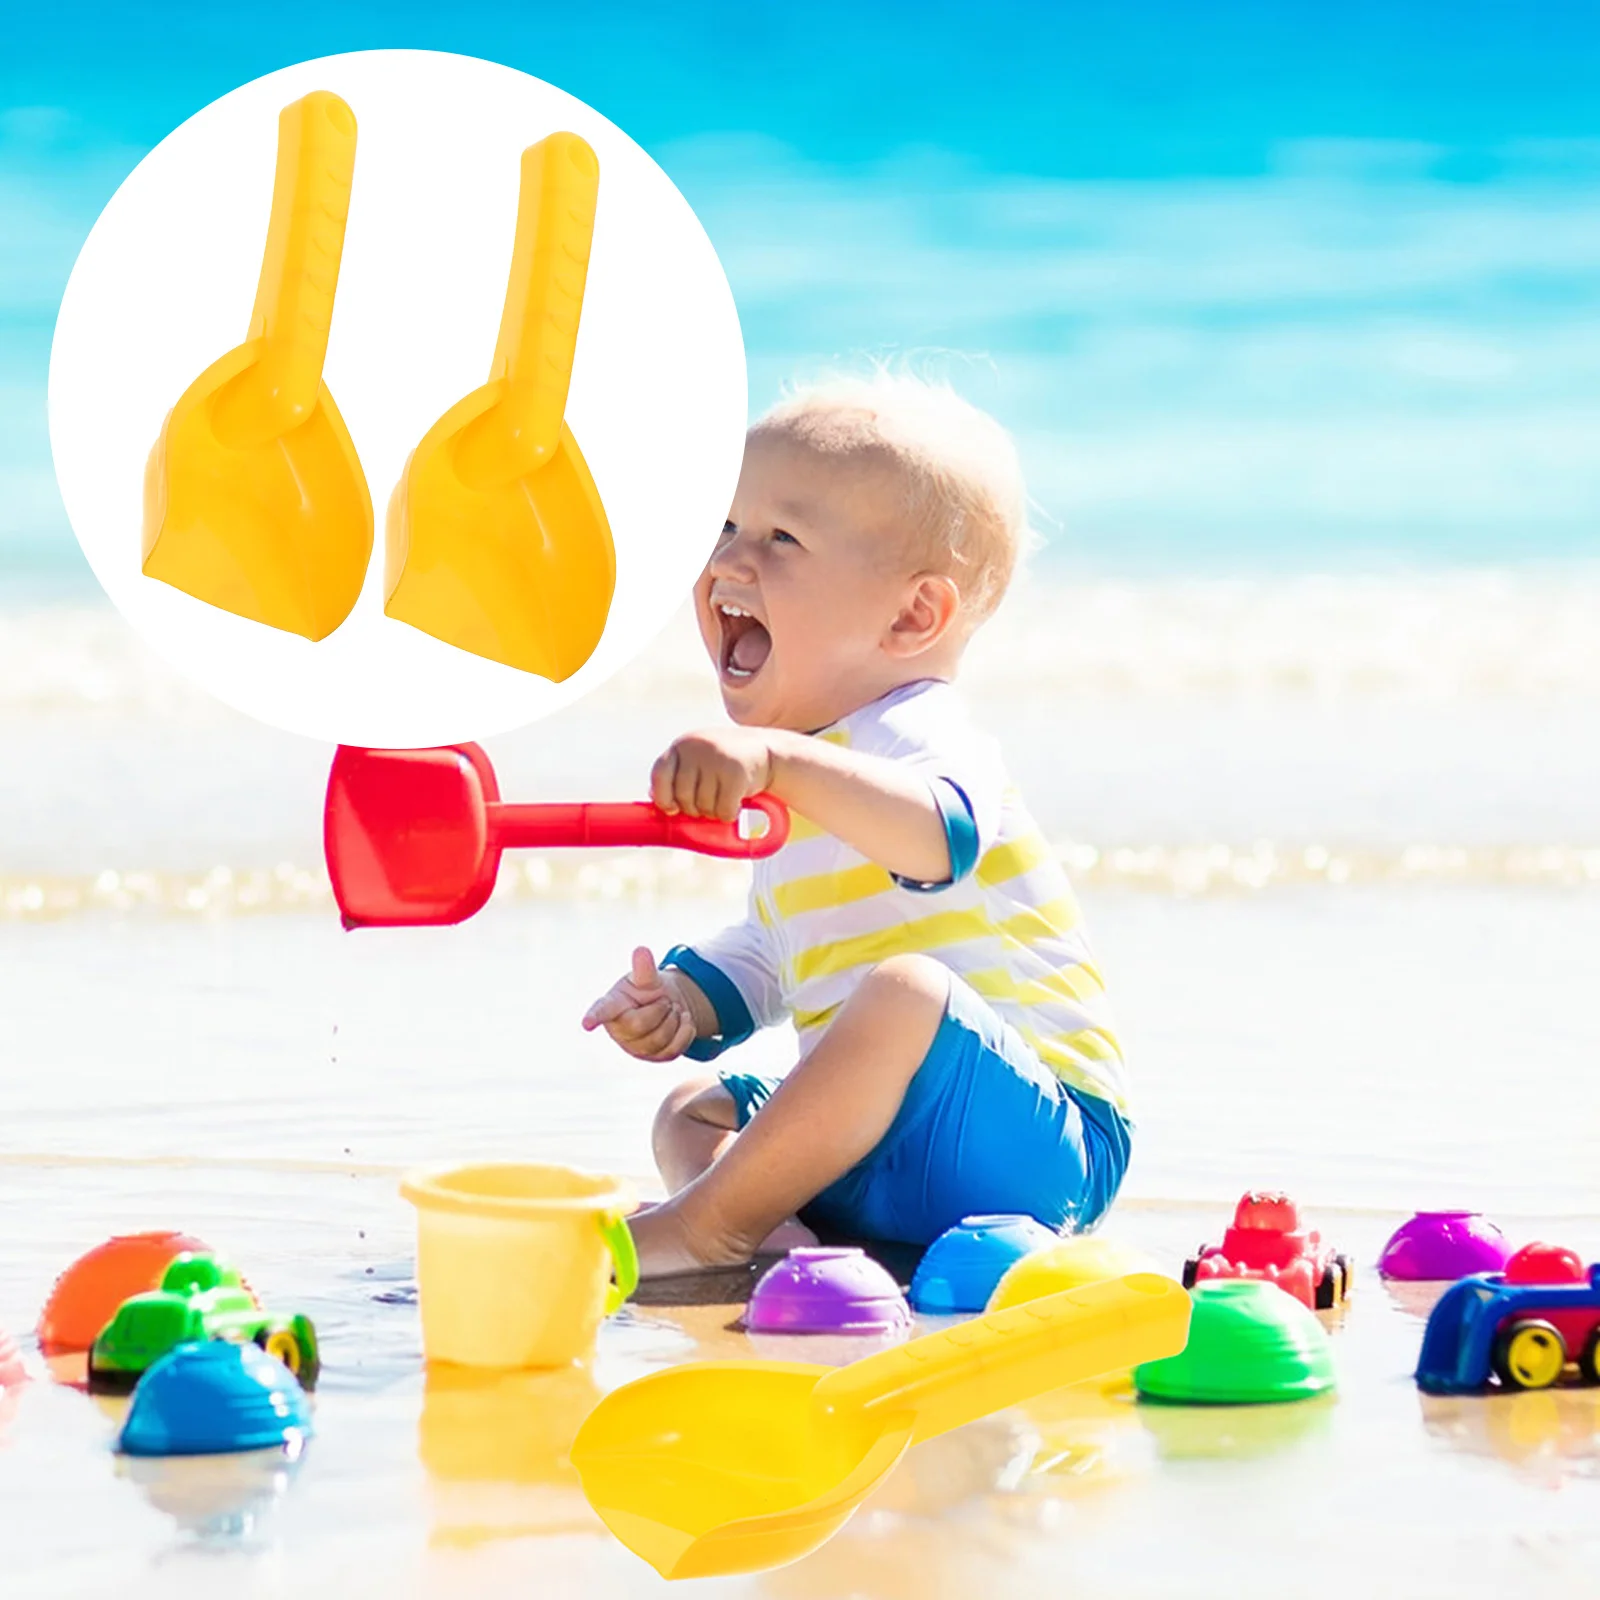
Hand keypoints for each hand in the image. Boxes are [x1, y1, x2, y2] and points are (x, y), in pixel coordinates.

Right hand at [581, 946, 697, 1060]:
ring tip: (674, 1009)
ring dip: (674, 1020)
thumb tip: (641, 951)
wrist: (665, 1006)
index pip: (602, 1011)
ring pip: (658, 1040)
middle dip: (659, 1009)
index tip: (587, 1023)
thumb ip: (644, 969)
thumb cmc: (646, 991)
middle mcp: (619, 1029)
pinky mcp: (655, 1057)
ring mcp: (636, 1046)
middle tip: (665, 1000)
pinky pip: (674, 1049)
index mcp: (613, 1006)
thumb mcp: (646, 978)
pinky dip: (685, 1031)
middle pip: (639, 1025)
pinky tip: (685, 1020)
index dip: (594, 1017)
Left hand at [651, 727, 778, 820]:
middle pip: (682, 795)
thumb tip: (654, 798)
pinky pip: (724, 810)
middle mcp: (697, 747)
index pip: (660, 774)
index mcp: (683, 744)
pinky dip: (729, 814)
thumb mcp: (699, 762)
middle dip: (693, 809)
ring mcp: (717, 758)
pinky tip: (736, 803)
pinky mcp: (736, 772)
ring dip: (713, 812)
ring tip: (723, 799)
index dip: (663, 796)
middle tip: (706, 805)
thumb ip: (678, 776)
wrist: (768, 752)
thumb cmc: (726, 763)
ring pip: (703, 806)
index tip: (672, 809)